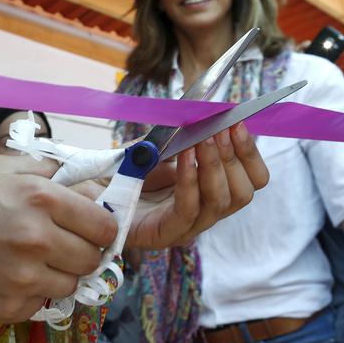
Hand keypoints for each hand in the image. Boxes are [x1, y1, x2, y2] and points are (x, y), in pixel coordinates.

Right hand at [0, 154, 117, 323]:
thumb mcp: (1, 169)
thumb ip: (51, 171)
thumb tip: (94, 183)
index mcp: (40, 198)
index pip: (104, 225)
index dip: (98, 227)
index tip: (87, 228)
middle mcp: (37, 239)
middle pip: (92, 258)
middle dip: (79, 251)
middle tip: (53, 245)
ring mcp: (24, 279)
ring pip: (71, 284)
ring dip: (56, 275)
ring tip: (24, 261)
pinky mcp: (10, 309)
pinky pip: (42, 304)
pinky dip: (31, 293)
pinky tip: (4, 277)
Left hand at [126, 121, 267, 248]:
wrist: (92, 188)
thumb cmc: (128, 168)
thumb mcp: (162, 143)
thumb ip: (186, 131)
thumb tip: (209, 108)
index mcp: (212, 191)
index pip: (252, 180)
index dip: (250, 153)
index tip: (238, 123)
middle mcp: (205, 212)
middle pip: (243, 194)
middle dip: (235, 157)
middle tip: (221, 129)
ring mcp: (187, 227)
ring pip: (220, 202)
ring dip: (214, 165)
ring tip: (203, 138)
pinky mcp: (165, 234)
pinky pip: (188, 208)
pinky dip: (190, 179)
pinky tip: (184, 156)